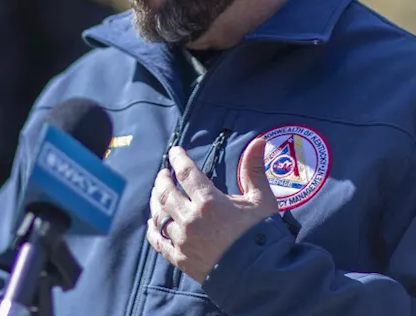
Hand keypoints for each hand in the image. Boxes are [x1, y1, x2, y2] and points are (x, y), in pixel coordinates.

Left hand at [146, 137, 279, 282]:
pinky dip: (153, 229)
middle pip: (166, 192)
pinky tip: (152, 222)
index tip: (174, 151)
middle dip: (162, 179)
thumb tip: (260, 141)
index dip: (178, 159)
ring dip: (156, 200)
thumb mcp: (261, 199)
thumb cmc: (262, 235)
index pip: (186, 173)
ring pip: (159, 214)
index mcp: (209, 202)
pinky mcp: (180, 259)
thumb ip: (254, 169)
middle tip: (164, 173)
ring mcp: (183, 240)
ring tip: (157, 192)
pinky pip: (158, 241)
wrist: (260, 275)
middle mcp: (190, 219)